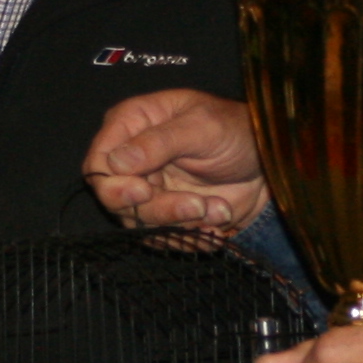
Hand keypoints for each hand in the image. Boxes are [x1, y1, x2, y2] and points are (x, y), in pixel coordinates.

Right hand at [83, 89, 266, 232]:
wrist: (264, 163)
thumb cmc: (235, 130)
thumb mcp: (203, 126)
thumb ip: (160, 142)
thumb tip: (117, 161)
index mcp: (131, 124)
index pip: (98, 161)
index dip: (114, 183)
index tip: (144, 191)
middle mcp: (132, 160)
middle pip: (116, 198)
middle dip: (157, 208)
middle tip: (194, 206)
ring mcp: (147, 190)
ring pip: (140, 222)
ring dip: (183, 222)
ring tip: (218, 208)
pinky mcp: (164, 216)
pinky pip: (163, 237)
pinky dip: (191, 236)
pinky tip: (217, 220)